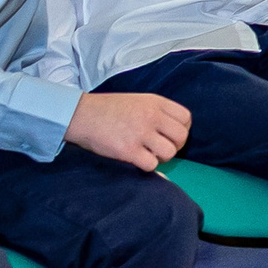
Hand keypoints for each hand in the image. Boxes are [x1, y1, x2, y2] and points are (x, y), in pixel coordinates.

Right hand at [67, 92, 190, 170]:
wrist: (82, 115)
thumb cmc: (109, 109)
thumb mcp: (139, 101)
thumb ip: (157, 112)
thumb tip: (174, 131)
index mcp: (156, 102)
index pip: (186, 118)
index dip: (183, 129)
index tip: (171, 135)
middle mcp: (152, 116)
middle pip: (181, 137)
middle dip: (175, 146)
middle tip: (162, 148)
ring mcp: (140, 133)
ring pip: (169, 152)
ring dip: (162, 157)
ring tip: (150, 154)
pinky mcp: (128, 150)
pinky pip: (151, 164)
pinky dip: (148, 166)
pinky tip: (138, 160)